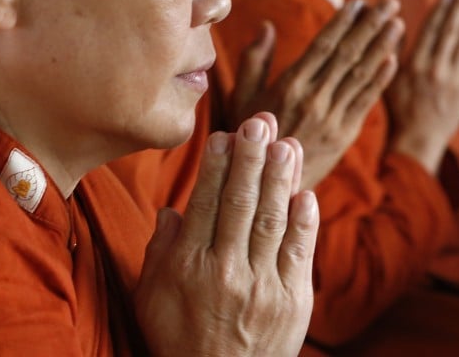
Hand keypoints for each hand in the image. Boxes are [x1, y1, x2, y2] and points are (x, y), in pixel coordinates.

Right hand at [135, 113, 317, 356]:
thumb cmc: (180, 340)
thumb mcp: (151, 299)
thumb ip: (160, 252)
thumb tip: (171, 210)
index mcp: (188, 267)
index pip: (205, 204)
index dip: (218, 167)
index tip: (226, 134)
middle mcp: (225, 272)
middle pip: (241, 204)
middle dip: (252, 159)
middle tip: (261, 122)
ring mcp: (262, 286)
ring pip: (273, 221)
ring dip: (282, 179)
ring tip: (288, 144)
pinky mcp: (293, 300)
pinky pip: (300, 252)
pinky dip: (305, 222)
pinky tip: (308, 193)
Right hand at [229, 0, 403, 189]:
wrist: (265, 186)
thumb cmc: (251, 137)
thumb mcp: (242, 97)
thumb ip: (255, 60)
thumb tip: (267, 26)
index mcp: (290, 85)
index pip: (323, 46)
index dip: (343, 22)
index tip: (359, 2)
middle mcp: (313, 98)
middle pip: (348, 54)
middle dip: (371, 26)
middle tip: (390, 3)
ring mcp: (331, 117)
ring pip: (361, 75)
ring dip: (383, 47)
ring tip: (398, 24)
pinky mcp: (344, 134)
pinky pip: (365, 102)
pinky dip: (380, 81)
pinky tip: (394, 60)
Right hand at [386, 0, 458, 172]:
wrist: (419, 142)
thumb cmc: (400, 110)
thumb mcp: (389, 80)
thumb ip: (394, 51)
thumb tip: (392, 22)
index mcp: (414, 66)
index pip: (430, 30)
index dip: (442, 8)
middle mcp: (435, 71)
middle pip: (451, 31)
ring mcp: (454, 80)